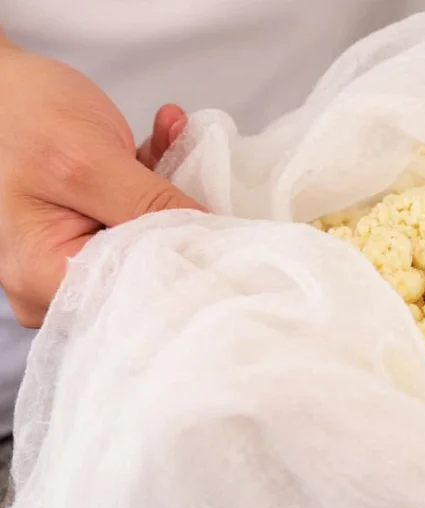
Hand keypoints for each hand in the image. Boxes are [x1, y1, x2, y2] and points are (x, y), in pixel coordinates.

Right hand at [0, 40, 203, 327]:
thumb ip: (149, 204)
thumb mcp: (85, 159)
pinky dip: (155, 177)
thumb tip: (210, 237)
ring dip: (170, 186)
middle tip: (198, 170)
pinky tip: (164, 135)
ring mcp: (72, 253)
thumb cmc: (16, 114)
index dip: (182, 262)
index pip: (133, 293)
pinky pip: (138, 214)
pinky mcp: (90, 230)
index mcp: (43, 275)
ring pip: (147, 237)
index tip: (221, 229)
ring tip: (175, 137)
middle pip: (143, 268)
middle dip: (178, 216)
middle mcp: (54, 277)